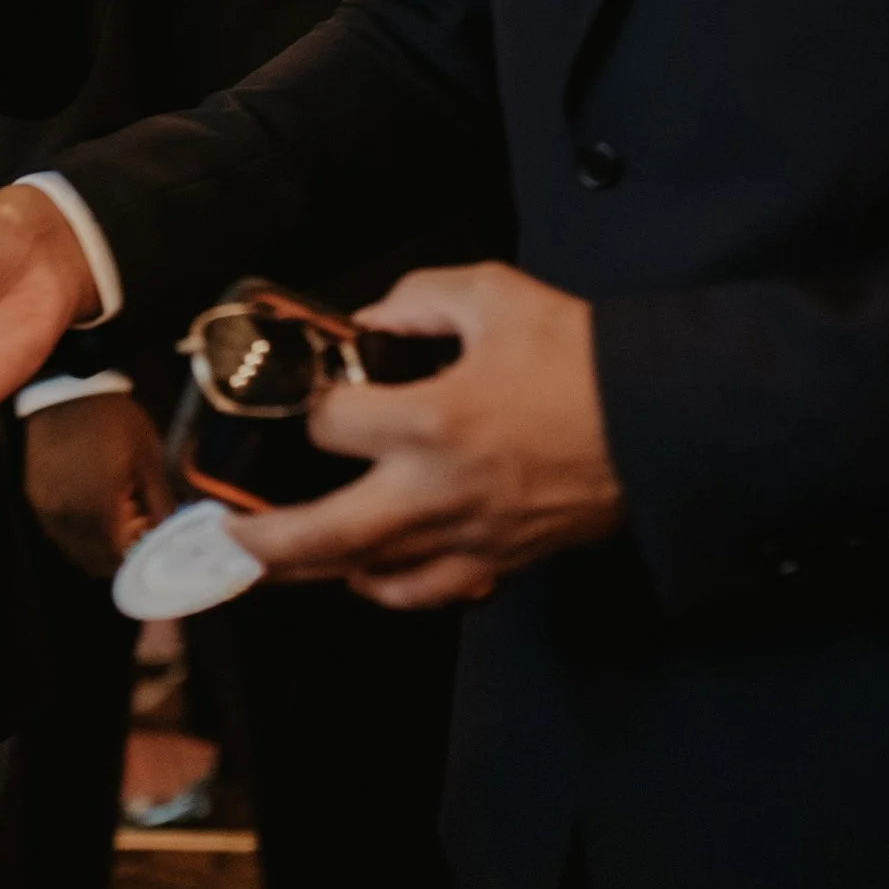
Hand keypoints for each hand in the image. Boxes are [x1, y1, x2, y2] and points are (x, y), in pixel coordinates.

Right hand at [26, 394, 170, 580]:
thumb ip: (161, 504)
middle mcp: (66, 517)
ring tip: (117, 518)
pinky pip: (58, 530)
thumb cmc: (114, 422)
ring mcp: (46, 509)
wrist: (67, 390)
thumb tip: (175, 538)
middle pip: (94, 560)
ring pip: (74, 548)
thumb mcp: (148, 458)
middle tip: (137, 534)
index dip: (136, 561)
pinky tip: (93, 508)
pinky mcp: (35, 499)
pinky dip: (79, 531)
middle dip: (118, 556)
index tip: (151, 549)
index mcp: (97, 508)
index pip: (116, 559)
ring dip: (97, 545)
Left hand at [247, 262, 622, 611]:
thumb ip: (417, 297)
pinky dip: (391, 589)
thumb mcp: (493, 295)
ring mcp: (470, 537)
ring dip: (315, 572)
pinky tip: (369, 574)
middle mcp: (438, 491)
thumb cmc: (583, 357)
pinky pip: (432, 593)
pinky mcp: (503, 561)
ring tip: (274, 562)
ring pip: (371, 576)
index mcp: (431, 420)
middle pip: (323, 537)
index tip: (311, 396)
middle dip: (261, 543)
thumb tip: (372, 320)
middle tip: (223, 539)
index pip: (329, 427)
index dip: (309, 408)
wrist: (665, 420)